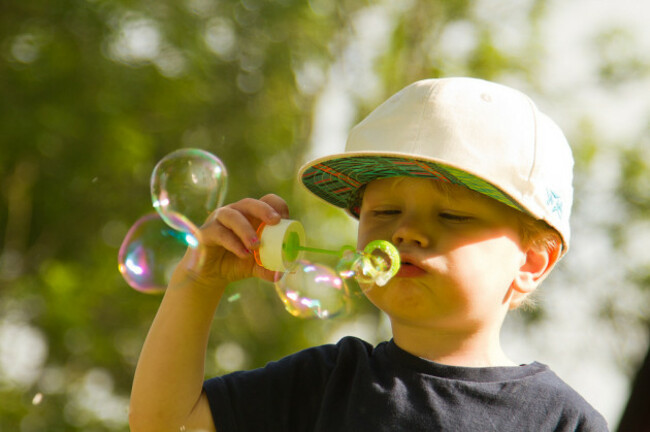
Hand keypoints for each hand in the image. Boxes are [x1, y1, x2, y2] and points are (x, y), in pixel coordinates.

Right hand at [171, 194, 288, 288]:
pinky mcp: (206, 231)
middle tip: (275, 221)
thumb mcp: (256, 267)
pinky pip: (220, 232)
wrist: (210, 275)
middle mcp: (236, 213)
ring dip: (246, 229)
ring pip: (233, 216)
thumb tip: (282, 274)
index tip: (285, 219)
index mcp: (252, 216)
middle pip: (250, 203)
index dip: (277, 206)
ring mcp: (219, 220)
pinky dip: (233, 243)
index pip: (266, 201)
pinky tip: (243, 254)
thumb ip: (268, 268)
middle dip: (264, 210)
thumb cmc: (236, 262)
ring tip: (256, 246)